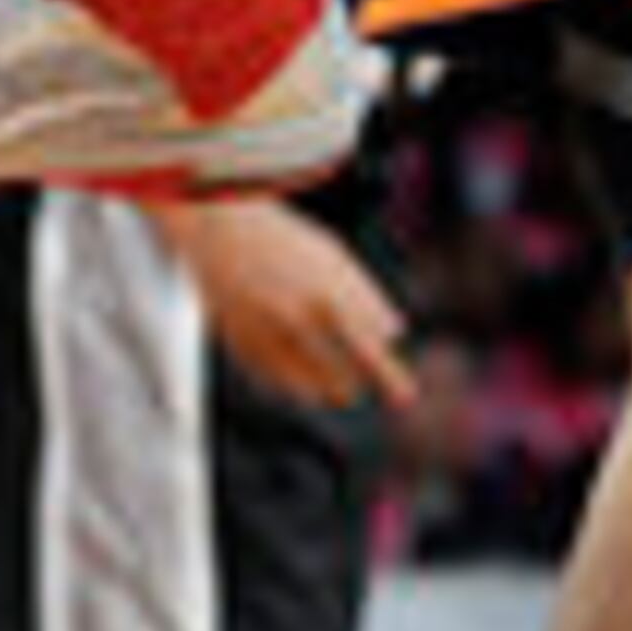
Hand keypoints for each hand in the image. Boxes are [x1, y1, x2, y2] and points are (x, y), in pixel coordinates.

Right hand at [151, 190, 417, 410]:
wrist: (223, 232)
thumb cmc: (288, 241)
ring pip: (308, 389)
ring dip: (327, 390)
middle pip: (338, 378)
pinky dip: (293, 383)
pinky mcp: (242, 352)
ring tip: (337, 387)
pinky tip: (302, 375)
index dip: (389, 375)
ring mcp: (266, 340)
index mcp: (326, 295)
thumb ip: (368, 295)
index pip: (367, 348)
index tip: (407, 398)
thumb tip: (397, 332)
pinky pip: (277, 383)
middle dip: (354, 385)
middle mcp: (296, 323)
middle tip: (358, 388)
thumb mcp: (335, 257)